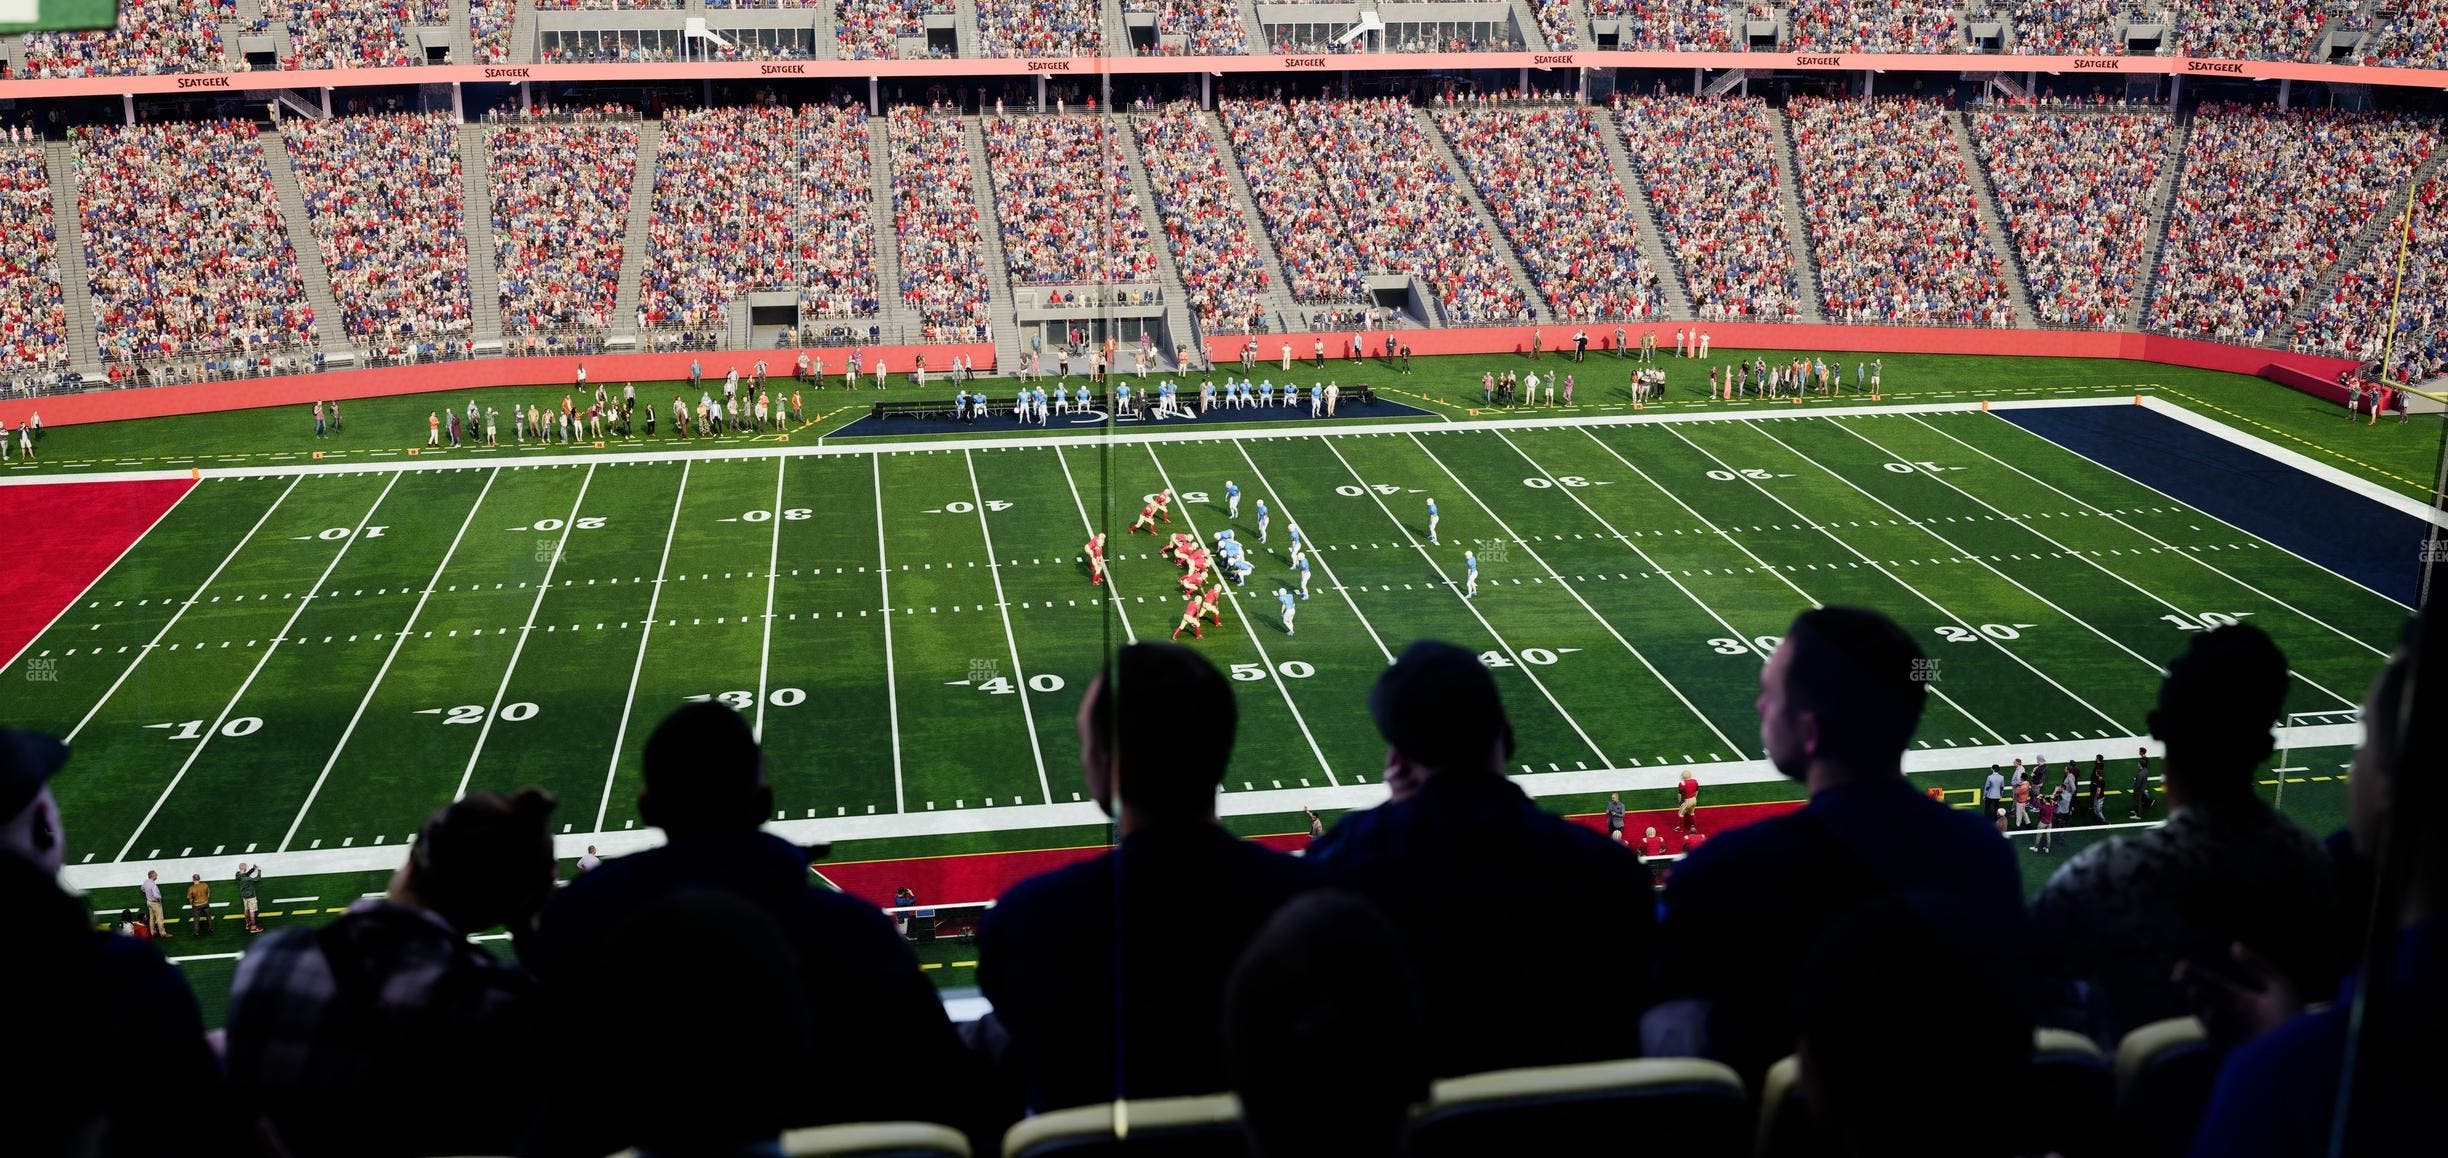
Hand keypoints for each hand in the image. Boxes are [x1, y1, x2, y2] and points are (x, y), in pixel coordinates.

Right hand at [2175, 942, 2302, 1050]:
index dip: (2196, 974)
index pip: (2214, 984)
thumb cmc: (2293, 1018)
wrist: (2302, 1052)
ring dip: (2197, 1002)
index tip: (2180, 966)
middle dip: (2191, 984)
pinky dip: (2210, 1021)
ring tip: (2194, 990)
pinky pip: (2212, 1034)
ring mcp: (2229, 1033)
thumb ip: (2257, 964)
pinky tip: (2213, 1009)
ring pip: (2204, 1014)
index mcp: (2244, 1001)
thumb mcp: (2280, 985)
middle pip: (2205, 996)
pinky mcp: (2227, 1049)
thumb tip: (2234, 945)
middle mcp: (2233, 1016)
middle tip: (2177, 973)